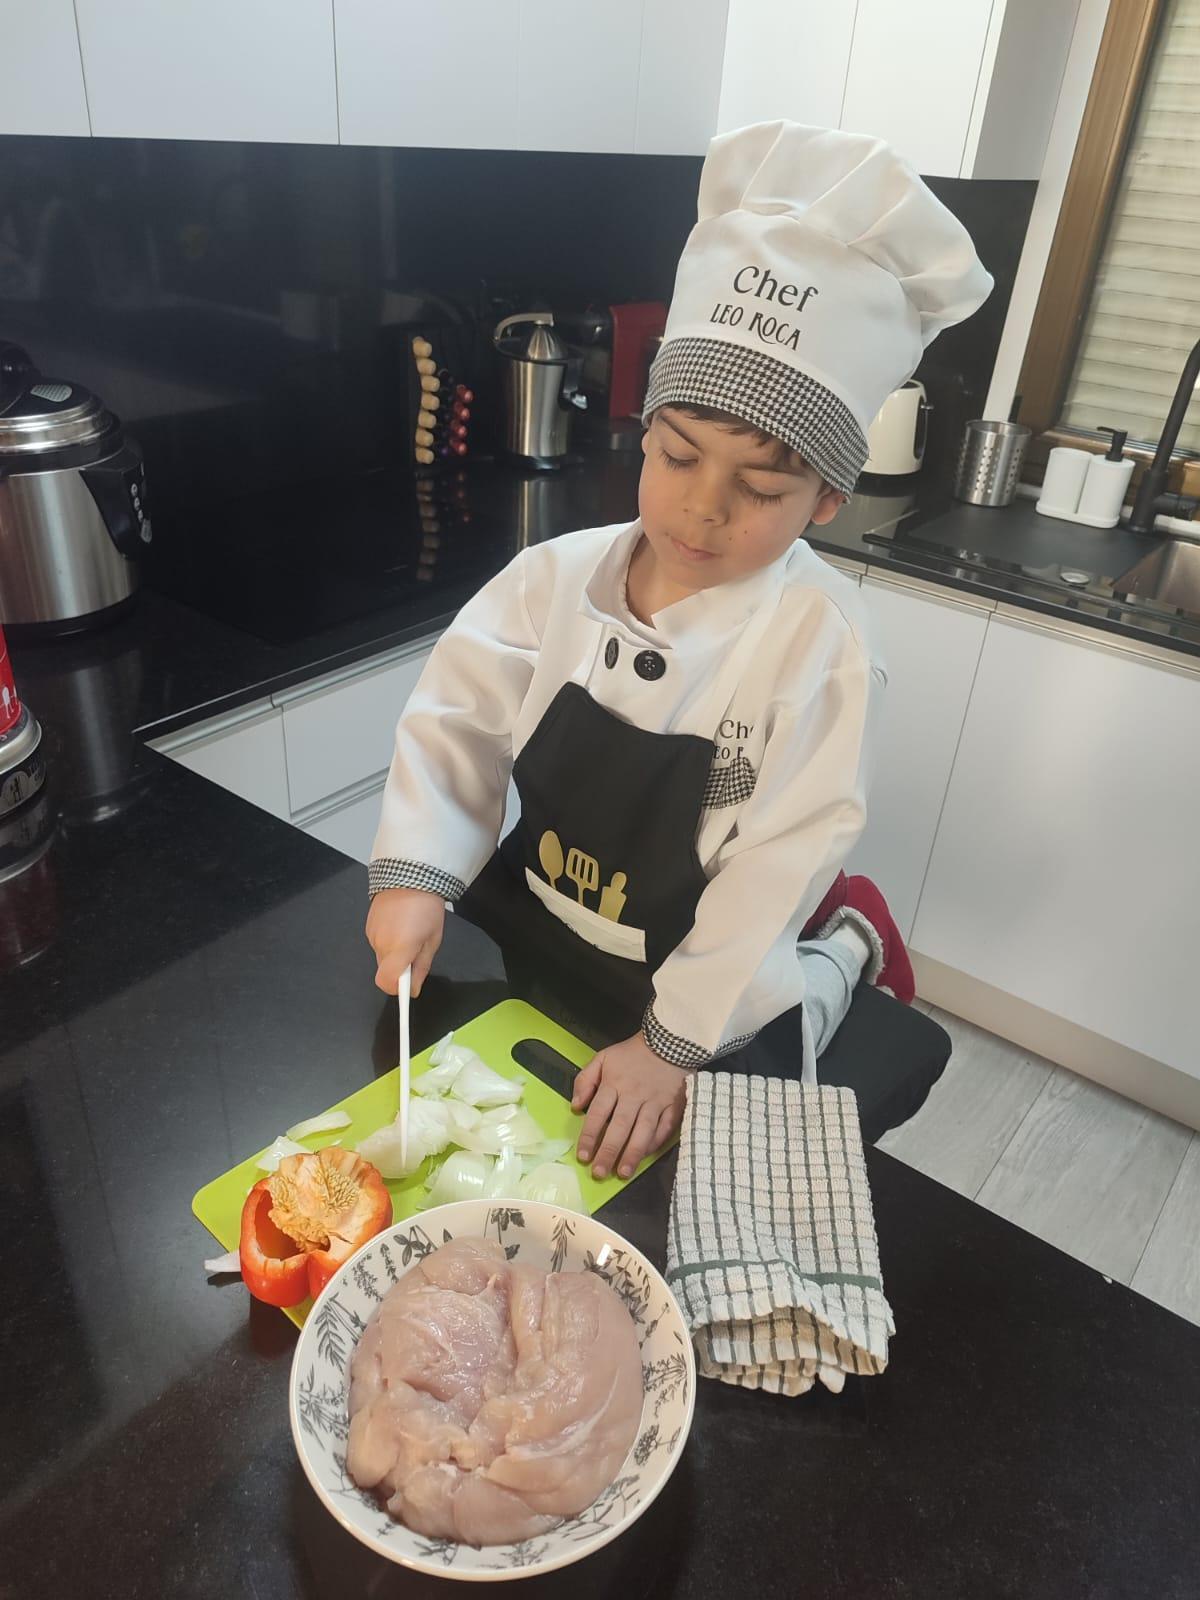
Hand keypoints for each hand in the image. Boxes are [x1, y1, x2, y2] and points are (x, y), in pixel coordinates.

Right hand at [365, 887, 444, 996]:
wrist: (410, 875)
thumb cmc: (427, 908)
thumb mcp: (432, 940)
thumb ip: (421, 967)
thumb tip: (413, 990)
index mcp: (399, 948)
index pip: (386, 982)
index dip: (396, 990)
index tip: (408, 988)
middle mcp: (381, 944)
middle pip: (385, 971)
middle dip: (399, 969)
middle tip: (416, 953)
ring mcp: (371, 934)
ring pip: (381, 957)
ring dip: (394, 954)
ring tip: (409, 933)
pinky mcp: (368, 926)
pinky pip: (378, 943)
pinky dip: (388, 942)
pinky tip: (399, 926)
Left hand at [572, 1033, 688, 1179]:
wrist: (669, 1041)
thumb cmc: (632, 1054)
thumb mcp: (603, 1058)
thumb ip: (585, 1080)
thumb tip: (576, 1107)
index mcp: (614, 1083)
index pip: (598, 1113)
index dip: (590, 1136)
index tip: (583, 1156)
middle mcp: (634, 1095)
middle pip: (620, 1127)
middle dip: (609, 1151)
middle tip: (599, 1173)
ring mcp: (656, 1102)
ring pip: (643, 1131)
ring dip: (633, 1153)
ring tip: (623, 1173)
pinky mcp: (674, 1105)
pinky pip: (665, 1128)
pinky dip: (656, 1142)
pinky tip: (646, 1156)